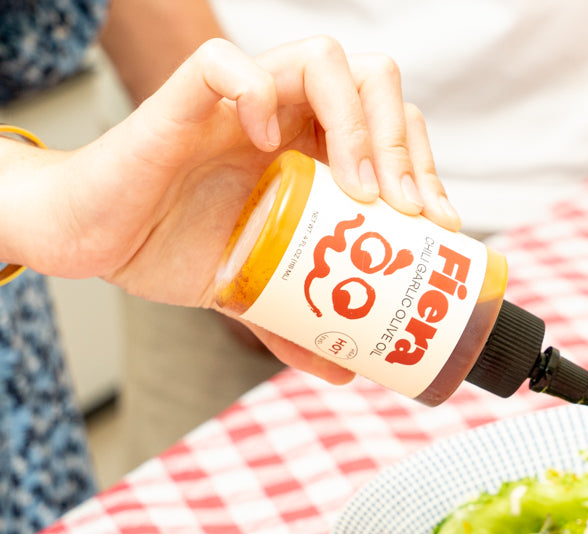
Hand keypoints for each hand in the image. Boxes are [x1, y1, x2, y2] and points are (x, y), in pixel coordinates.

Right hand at [8, 37, 459, 381]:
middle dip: (404, 145)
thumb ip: (300, 323)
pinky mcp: (184, 100)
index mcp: (314, 148)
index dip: (427, 168)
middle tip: (406, 212)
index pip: (394, 127)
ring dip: (356, 123)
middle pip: (376, 82)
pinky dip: (255, 93)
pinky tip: (266, 146)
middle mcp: (287, 116)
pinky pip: (226, 62)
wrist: (96, 244)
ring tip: (357, 191)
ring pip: (322, 58)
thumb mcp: (256, 291)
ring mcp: (240, 103)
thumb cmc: (175, 248)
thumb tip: (349, 371)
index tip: (440, 227)